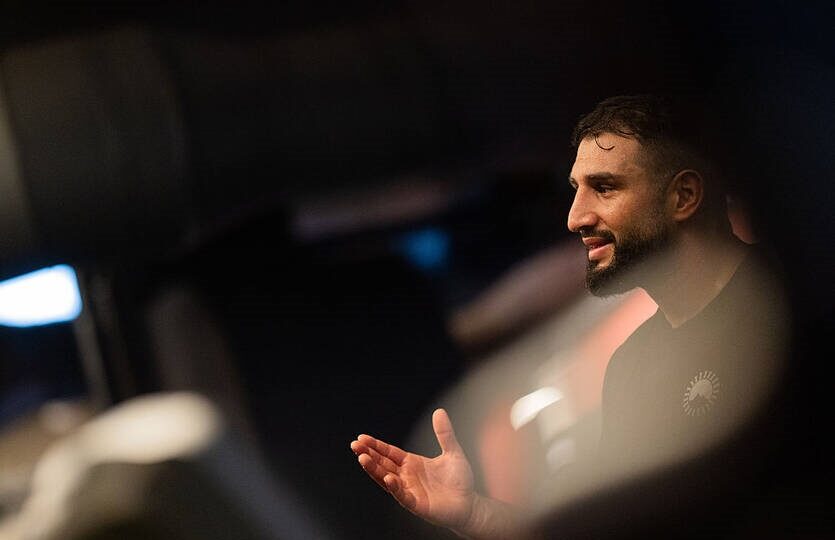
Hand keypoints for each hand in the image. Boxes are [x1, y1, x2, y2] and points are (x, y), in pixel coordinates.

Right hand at [350, 408, 475, 529]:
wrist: (470, 505)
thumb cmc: (460, 480)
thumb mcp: (452, 452)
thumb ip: (444, 433)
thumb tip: (439, 411)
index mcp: (412, 463)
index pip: (389, 453)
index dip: (375, 446)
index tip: (361, 438)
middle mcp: (407, 476)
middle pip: (383, 464)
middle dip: (368, 455)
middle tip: (355, 445)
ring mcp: (410, 490)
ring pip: (386, 478)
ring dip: (374, 469)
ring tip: (362, 458)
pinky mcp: (416, 504)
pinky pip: (401, 495)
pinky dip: (394, 488)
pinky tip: (387, 478)